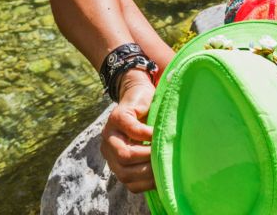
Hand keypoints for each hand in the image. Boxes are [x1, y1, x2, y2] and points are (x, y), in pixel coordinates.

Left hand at [100, 69, 155, 192]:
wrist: (140, 93)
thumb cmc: (150, 123)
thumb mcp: (148, 146)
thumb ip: (151, 162)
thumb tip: (168, 182)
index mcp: (115, 161)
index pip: (128, 181)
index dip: (147, 183)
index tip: (164, 180)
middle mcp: (108, 149)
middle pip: (124, 172)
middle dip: (147, 171)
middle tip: (166, 165)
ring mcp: (110, 132)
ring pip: (124, 155)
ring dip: (146, 155)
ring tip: (162, 150)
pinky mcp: (117, 116)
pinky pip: (131, 130)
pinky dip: (146, 134)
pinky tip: (157, 133)